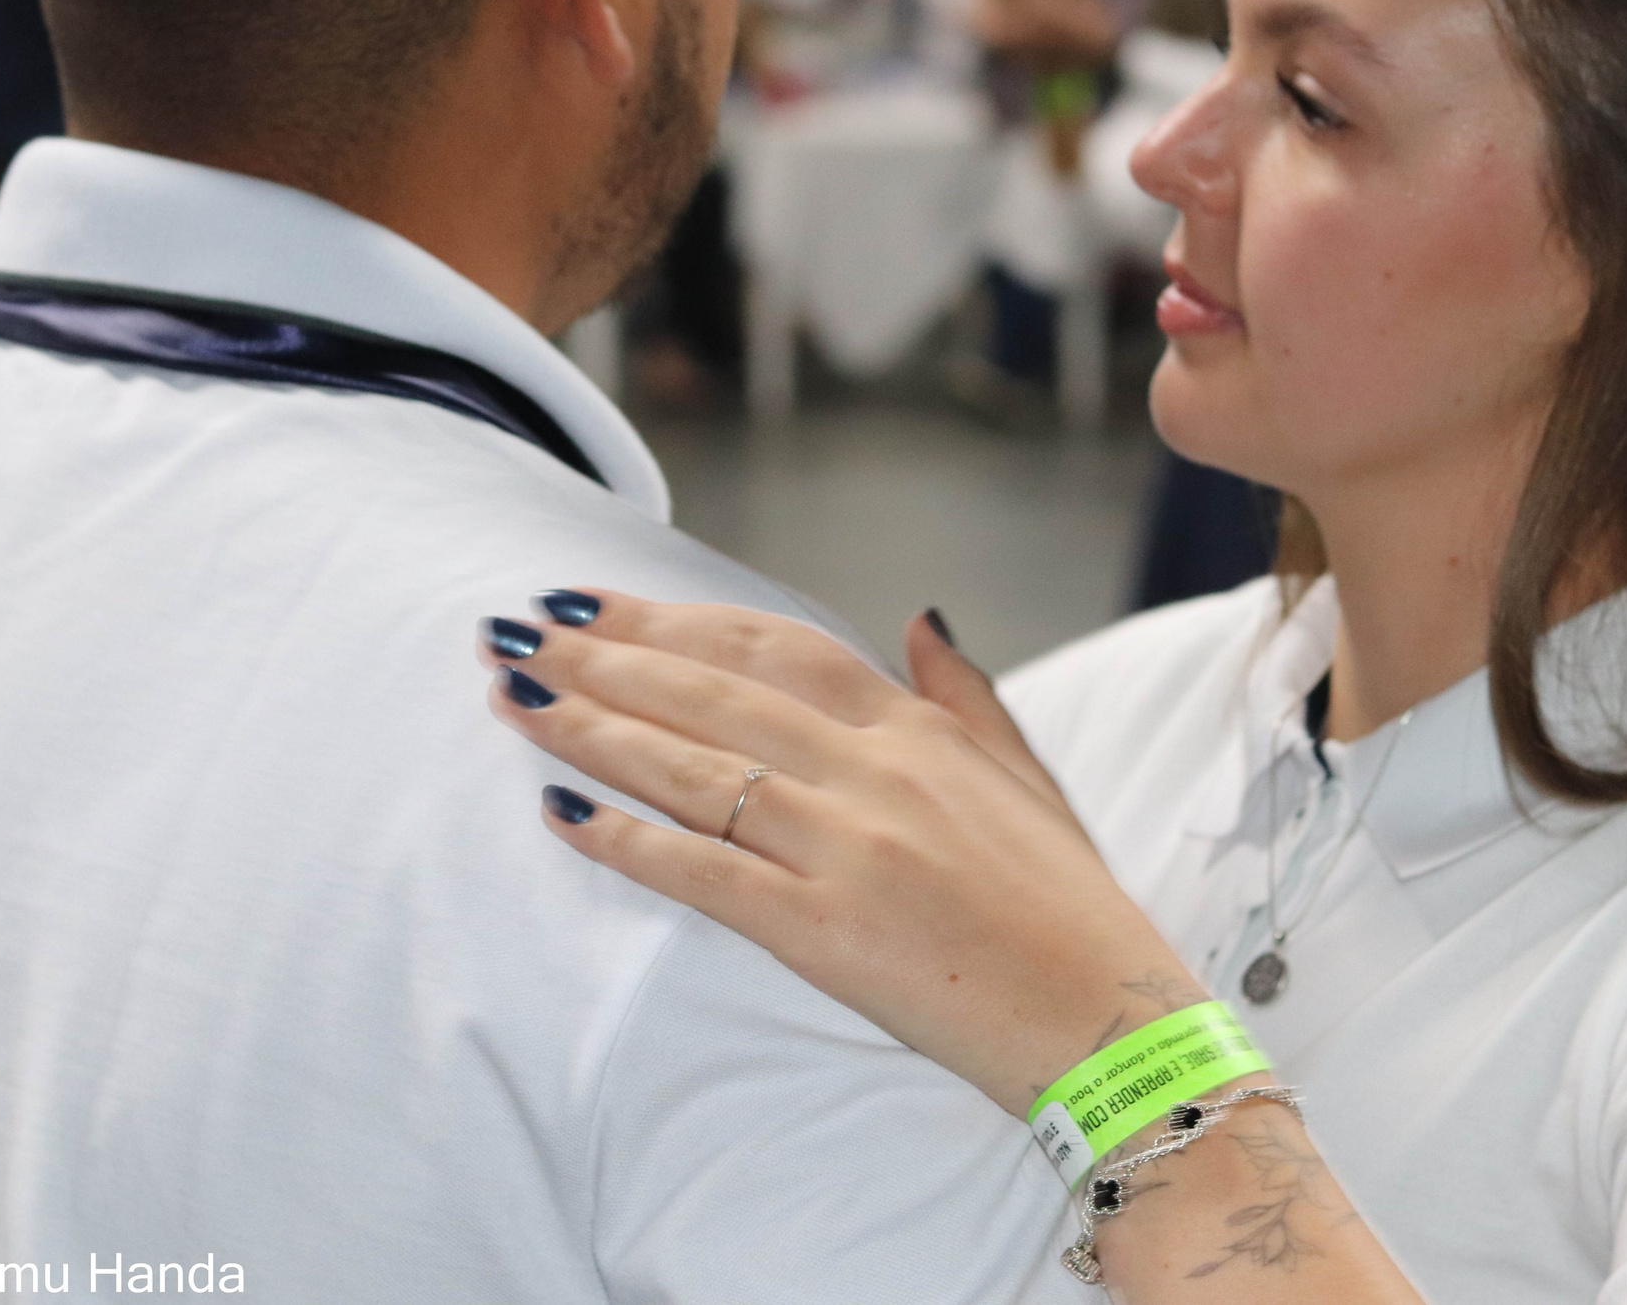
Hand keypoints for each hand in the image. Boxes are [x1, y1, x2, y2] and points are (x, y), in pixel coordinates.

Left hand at [479, 593, 1209, 1117]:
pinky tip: (561, 813)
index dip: (671, 617)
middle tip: (513, 631)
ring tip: (513, 697)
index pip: (768, 646)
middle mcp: (872, 771)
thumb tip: (921, 616)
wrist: (1113, 1024)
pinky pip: (703, 872)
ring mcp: (846, 847)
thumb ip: (966, 692)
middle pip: (709, 692)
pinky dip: (626, 840)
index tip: (593, 601)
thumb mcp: (1029, 779)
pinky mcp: (824, 931)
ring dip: (590, 727)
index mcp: (916, 729)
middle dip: (601, 656)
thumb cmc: (1072, 911)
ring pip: (691, 768)